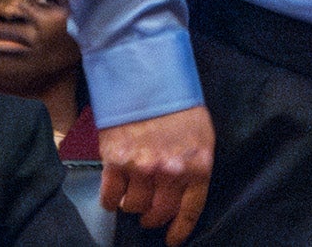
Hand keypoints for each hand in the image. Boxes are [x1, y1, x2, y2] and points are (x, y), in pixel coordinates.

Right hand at [100, 105, 214, 245]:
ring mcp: (141, 168)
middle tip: (150, 215)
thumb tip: (184, 191)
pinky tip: (115, 195)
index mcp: (197, 164)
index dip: (180, 229)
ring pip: (133, 207)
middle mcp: (170, 171)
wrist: (150, 80)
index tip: (172, 239)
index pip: (190, 209)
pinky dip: (111, 202)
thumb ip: (194, 165)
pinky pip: (110, 198)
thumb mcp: (201, 135)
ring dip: (133, 206)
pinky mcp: (115, 162)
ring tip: (134, 195)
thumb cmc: (179, 106)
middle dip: (153, 218)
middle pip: (158, 213)